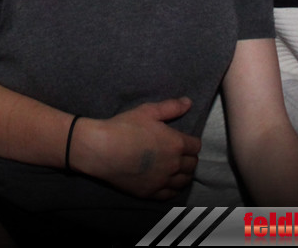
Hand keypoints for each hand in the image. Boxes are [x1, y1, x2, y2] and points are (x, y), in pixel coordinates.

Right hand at [71, 97, 199, 199]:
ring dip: (183, 174)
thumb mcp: (148, 111)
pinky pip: (169, 194)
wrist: (102, 149)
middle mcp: (174, 164)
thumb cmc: (124, 126)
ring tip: (177, 170)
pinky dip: (172, 189)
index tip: (186, 141)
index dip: (192, 142)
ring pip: (183, 181)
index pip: (195, 146)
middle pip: (192, 165)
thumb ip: (171, 107)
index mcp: (176, 143)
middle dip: (189, 158)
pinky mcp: (150, 192)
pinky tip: (168, 184)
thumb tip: (188, 102)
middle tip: (181, 154)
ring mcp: (162, 181)